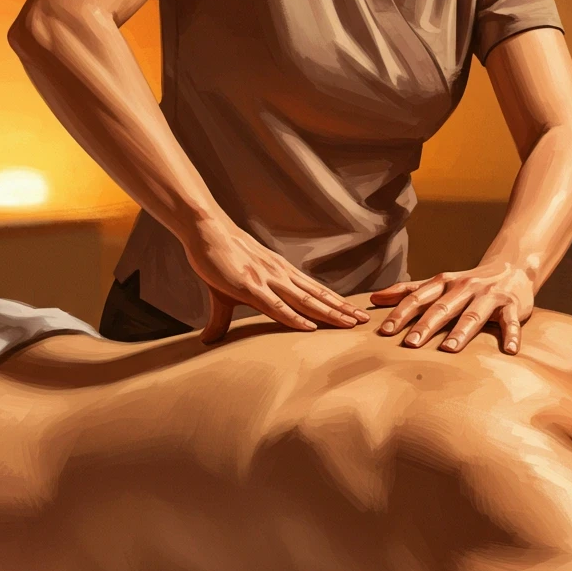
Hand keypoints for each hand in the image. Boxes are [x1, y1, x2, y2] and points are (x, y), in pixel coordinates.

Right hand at [182, 215, 369, 343]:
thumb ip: (223, 318)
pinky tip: (310, 327)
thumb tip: (211, 339)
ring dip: (329, 313)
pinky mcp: (249, 286)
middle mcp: (280, 275)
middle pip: (318, 296)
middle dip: (342, 310)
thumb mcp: (225, 292)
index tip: (354, 313)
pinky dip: (295, 317)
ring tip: (350, 324)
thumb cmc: (217, 259)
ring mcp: (267, 280)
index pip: (314, 291)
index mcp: (280, 273)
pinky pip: (276, 306)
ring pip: (305, 301)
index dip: (335, 303)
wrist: (206, 231)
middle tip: (365, 321)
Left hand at [369, 261, 534, 354]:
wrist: (513, 267)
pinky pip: (511, 322)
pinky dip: (512, 336)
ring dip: (461, 332)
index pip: (418, 298)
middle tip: (410, 344)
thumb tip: (374, 298)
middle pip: (442, 308)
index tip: (384, 331)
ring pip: (473, 315)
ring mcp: (489, 296)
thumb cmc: (468, 283)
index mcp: (444, 283)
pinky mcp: (512, 306)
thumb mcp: (439, 283)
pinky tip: (510, 351)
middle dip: (426, 325)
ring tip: (449, 350)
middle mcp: (465, 288)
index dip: (401, 313)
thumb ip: (409, 291)